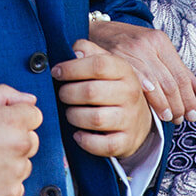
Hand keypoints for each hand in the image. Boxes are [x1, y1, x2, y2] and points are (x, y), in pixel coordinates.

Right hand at [0, 85, 42, 195]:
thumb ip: (6, 94)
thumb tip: (31, 100)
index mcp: (14, 120)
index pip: (35, 116)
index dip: (16, 117)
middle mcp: (20, 146)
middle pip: (32, 140)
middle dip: (16, 139)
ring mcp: (15, 172)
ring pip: (24, 164)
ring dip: (11, 163)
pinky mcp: (10, 194)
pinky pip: (17, 187)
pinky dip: (5, 184)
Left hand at [52, 39, 154, 158]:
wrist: (138, 118)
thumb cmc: (111, 86)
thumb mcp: (104, 63)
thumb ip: (88, 50)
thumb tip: (75, 51)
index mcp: (124, 70)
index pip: (98, 65)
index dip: (72, 68)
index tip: (57, 72)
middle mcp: (131, 93)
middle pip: (91, 92)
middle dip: (68, 94)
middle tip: (62, 95)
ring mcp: (130, 119)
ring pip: (95, 119)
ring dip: (74, 116)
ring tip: (70, 112)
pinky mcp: (127, 142)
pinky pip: (103, 145)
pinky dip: (85, 141)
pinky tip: (78, 134)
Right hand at [89, 20, 195, 123]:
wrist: (98, 31)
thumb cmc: (130, 44)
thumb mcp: (157, 50)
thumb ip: (180, 70)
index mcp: (160, 41)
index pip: (181, 76)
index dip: (189, 98)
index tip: (193, 114)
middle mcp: (146, 45)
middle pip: (169, 82)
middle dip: (178, 105)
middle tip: (179, 119)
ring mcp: (129, 52)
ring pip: (153, 85)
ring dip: (163, 105)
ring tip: (168, 118)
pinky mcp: (113, 60)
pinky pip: (132, 82)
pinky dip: (143, 96)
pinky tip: (148, 106)